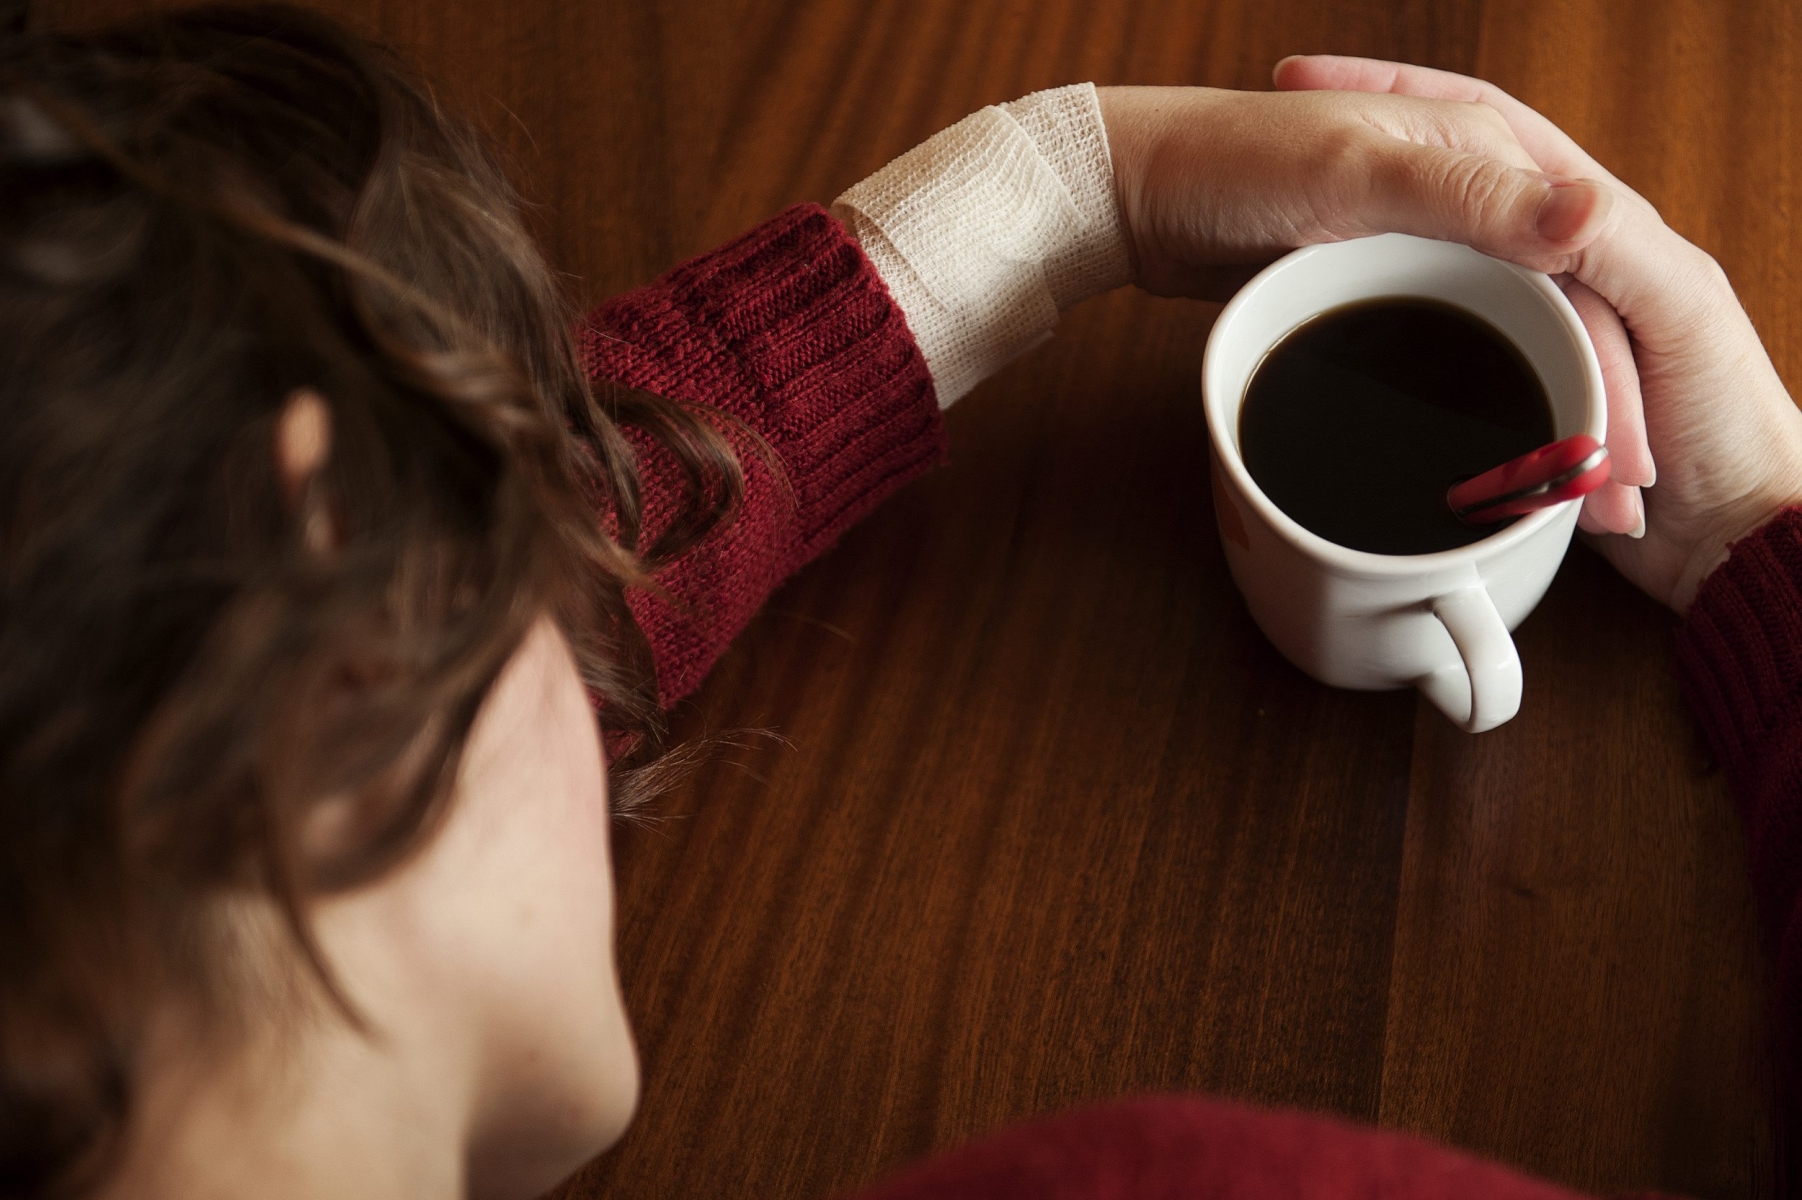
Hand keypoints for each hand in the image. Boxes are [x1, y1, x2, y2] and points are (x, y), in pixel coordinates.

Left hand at [1096, 84, 1649, 536]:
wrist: (1138, 188)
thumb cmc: (1230, 162)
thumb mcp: (1355, 177)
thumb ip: (1470, 197)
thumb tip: (1591, 216)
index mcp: (1486, 155)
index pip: (1585, 272)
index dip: (1612, 369)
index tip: (1623, 462)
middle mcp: (1468, 195)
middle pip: (1558, 312)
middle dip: (1589, 407)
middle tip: (1608, 500)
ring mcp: (1419, 240)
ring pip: (1507, 335)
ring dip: (1538, 413)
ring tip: (1561, 496)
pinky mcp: (1372, 277)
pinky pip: (1439, 342)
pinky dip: (1464, 402)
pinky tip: (1480, 458)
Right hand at [1270, 57, 1801, 610]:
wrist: (1743, 536)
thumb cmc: (1736, 422)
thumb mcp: (1680, 312)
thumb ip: (1616, 246)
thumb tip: (1554, 196)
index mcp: (1606, 225)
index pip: (1487, 134)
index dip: (1397, 93)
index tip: (1311, 79)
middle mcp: (1567, 265)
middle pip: (1446, 212)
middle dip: (1358, 189)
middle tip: (1274, 179)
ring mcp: (1538, 331)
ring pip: (1435, 284)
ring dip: (1366, 277)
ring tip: (1280, 261)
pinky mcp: (1522, 395)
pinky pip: (1445, 360)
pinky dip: (1395, 356)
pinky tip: (1338, 352)